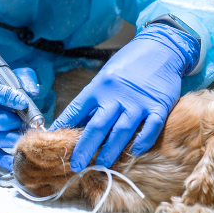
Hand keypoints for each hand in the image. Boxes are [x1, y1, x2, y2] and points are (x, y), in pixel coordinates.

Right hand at [0, 67, 38, 168]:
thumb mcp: (5, 78)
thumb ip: (22, 80)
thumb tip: (33, 92)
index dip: (6, 97)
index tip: (23, 102)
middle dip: (13, 122)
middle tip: (27, 122)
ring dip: (11, 138)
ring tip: (25, 135)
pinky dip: (3, 158)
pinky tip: (16, 158)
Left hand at [51, 24, 199, 171]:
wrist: (161, 47)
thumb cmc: (129, 64)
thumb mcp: (106, 76)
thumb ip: (95, 100)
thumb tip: (77, 125)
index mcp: (99, 86)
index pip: (76, 110)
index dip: (63, 127)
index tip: (53, 141)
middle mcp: (117, 94)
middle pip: (97, 126)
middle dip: (85, 148)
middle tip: (76, 165)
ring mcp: (138, 101)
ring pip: (122, 131)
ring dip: (111, 150)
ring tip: (102, 164)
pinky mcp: (158, 105)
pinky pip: (150, 128)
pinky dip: (142, 142)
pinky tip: (135, 151)